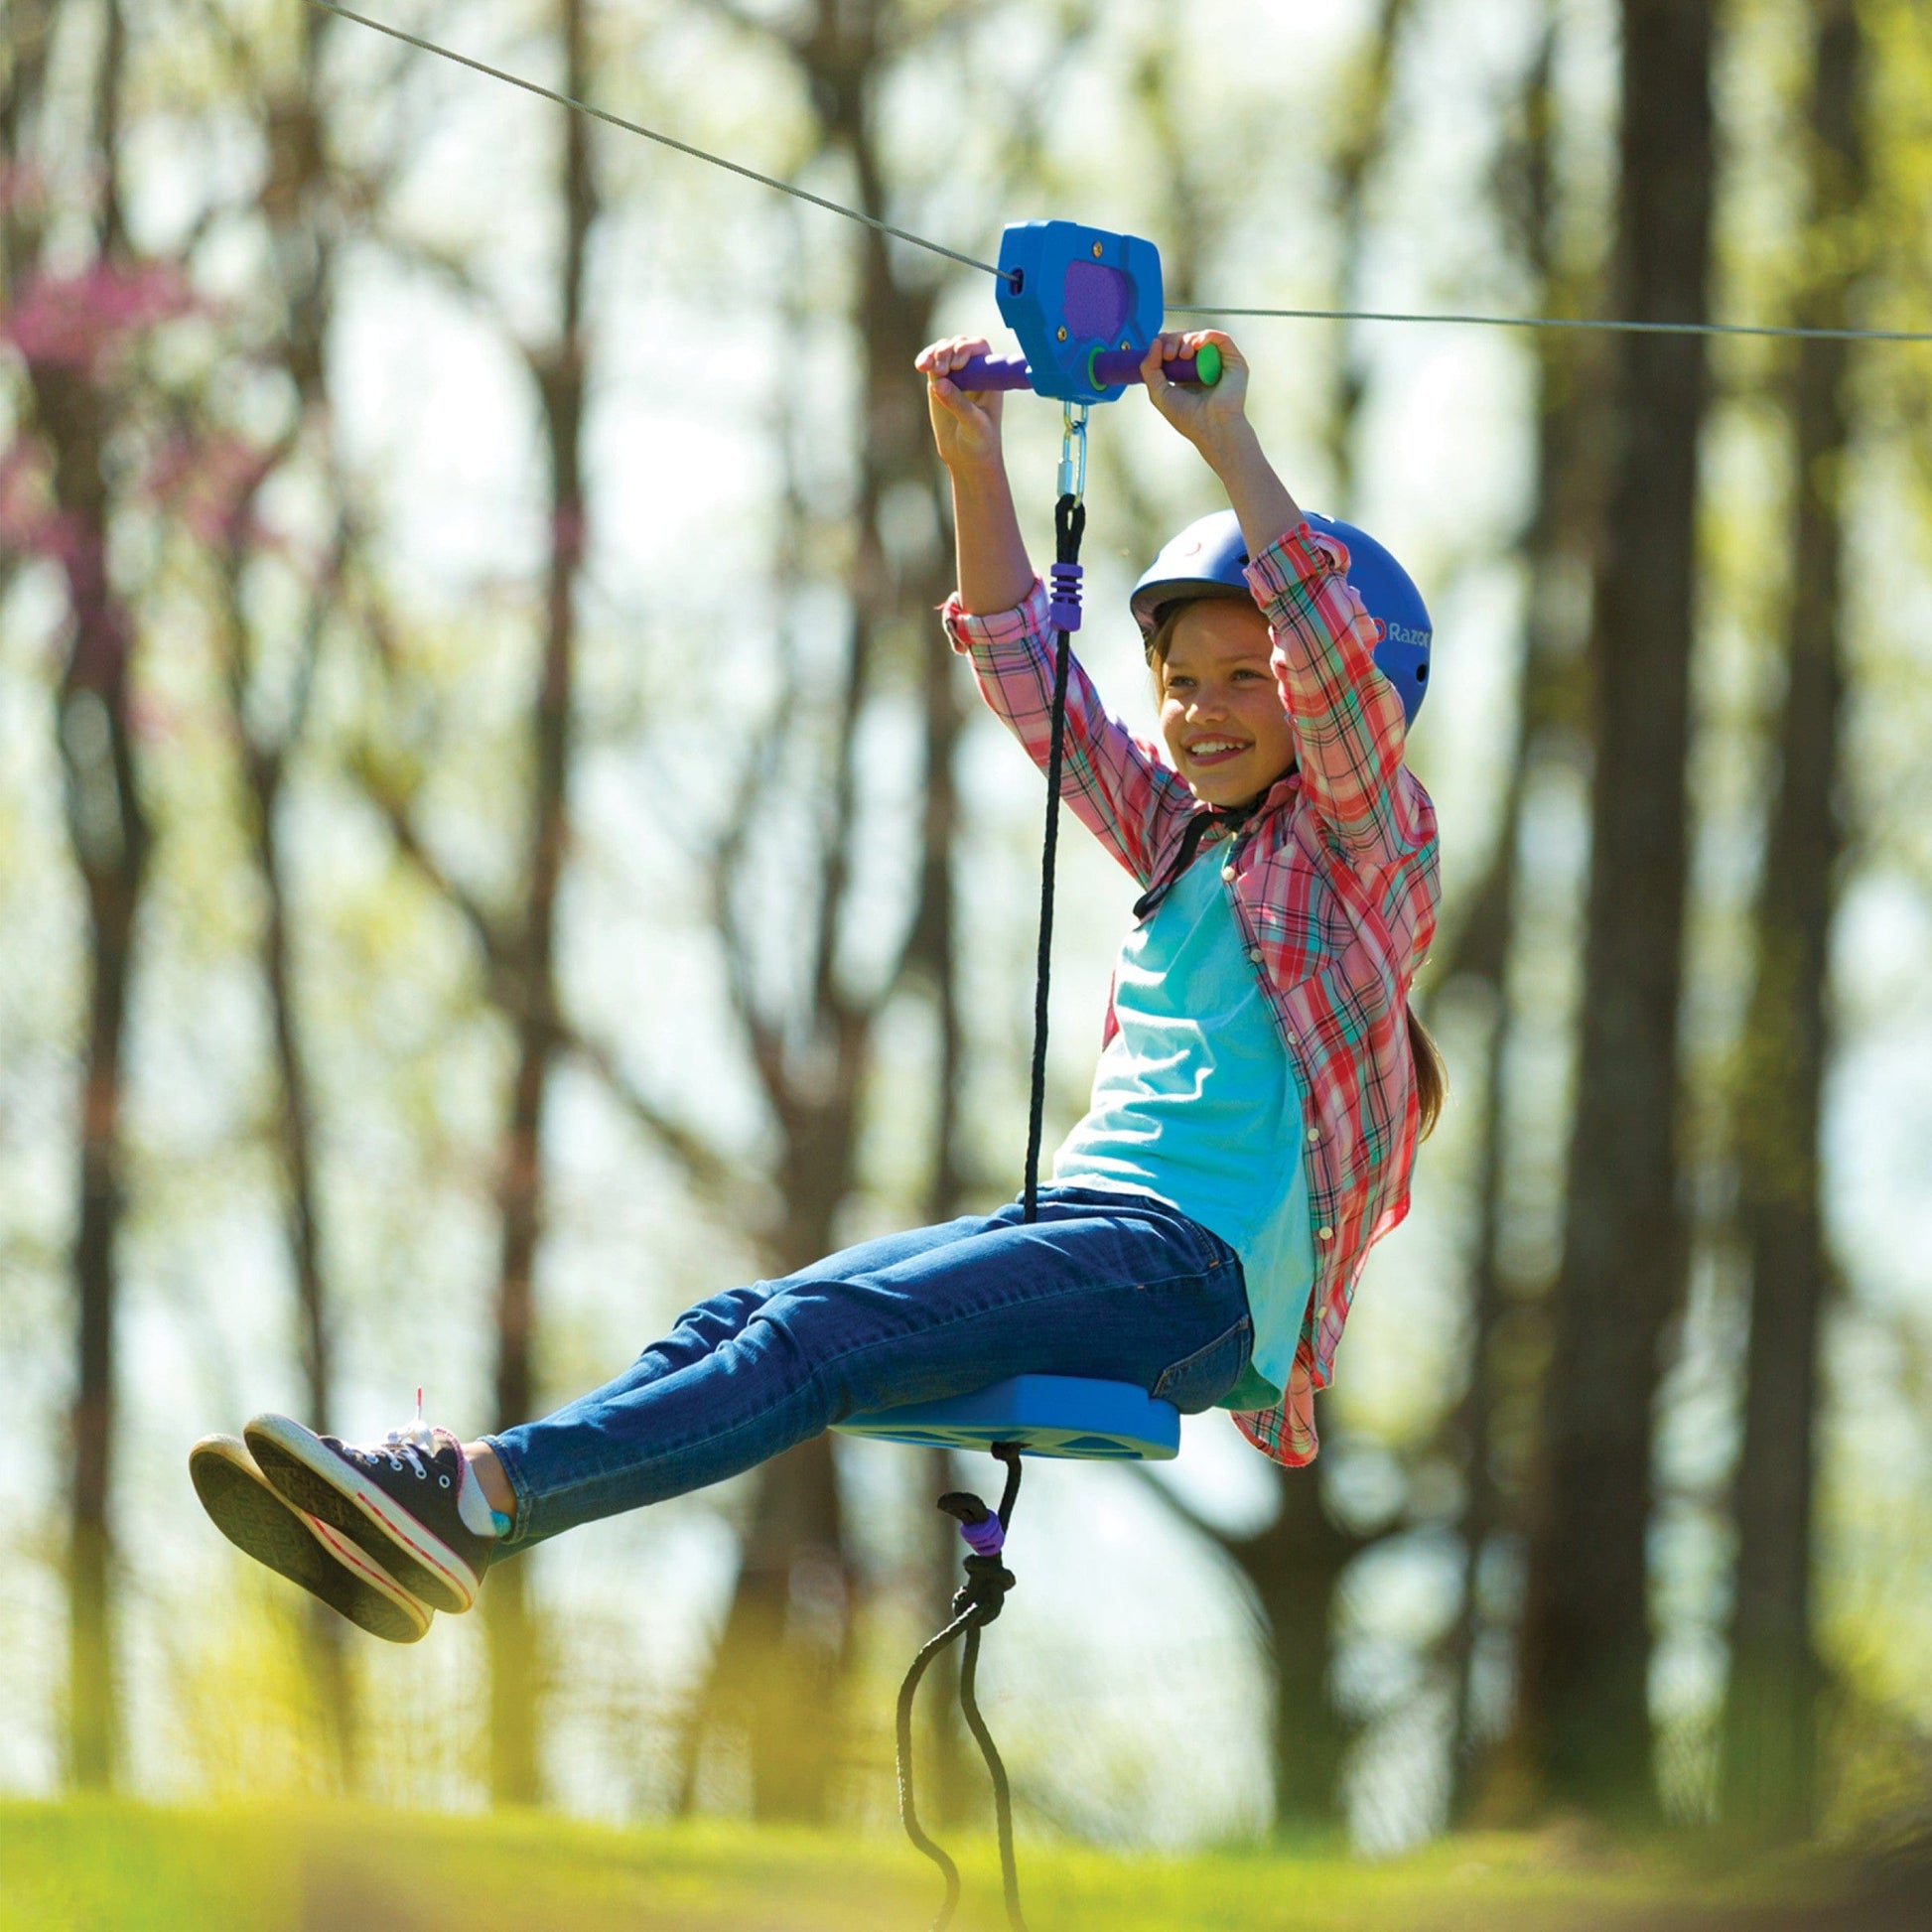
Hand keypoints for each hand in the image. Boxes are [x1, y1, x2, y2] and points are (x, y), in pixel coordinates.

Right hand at [917, 335, 1005, 472]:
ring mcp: (956, 375)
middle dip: (947, 351)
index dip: (966, 349)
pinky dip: (925, 360)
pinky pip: (932, 363)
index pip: (979, 348)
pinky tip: (921, 366)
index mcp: (989, 376)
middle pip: (959, 345)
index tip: (956, 365)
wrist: (967, 457)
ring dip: (934, 354)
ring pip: (944, 350)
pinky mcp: (939, 382)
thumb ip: (958, 403)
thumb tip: (938, 382)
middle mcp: (974, 371)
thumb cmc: (980, 442)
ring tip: (925, 368)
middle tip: (940, 371)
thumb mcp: (973, 424)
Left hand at [1141, 329, 1252, 463]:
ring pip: (1200, 336)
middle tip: (1170, 355)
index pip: (1173, 348)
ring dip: (1187, 339)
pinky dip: (1206, 336)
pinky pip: (1220, 338)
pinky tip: (1197, 344)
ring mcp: (1218, 362)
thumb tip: (1155, 342)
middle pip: (1185, 339)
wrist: (1212, 427)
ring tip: (1184, 355)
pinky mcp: (1233, 360)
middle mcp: (1202, 366)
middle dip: (1174, 341)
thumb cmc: (1188, 417)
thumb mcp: (1159, 393)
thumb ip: (1150, 369)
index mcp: (1186, 374)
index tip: (1160, 353)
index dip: (1164, 344)